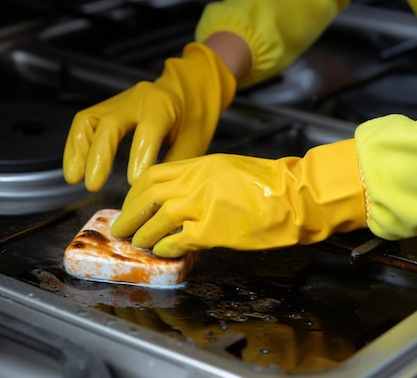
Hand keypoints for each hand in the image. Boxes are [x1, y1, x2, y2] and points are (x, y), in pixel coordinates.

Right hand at [63, 42, 235, 190]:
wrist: (190, 87)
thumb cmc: (195, 116)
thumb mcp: (194, 141)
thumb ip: (174, 165)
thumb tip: (157, 195)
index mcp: (163, 105)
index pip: (147, 130)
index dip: (139, 156)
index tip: (132, 183)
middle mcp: (137, 99)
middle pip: (110, 124)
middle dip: (99, 157)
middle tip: (93, 185)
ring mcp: (119, 101)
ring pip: (89, 121)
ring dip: (79, 151)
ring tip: (75, 178)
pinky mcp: (107, 107)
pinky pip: (84, 123)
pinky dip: (76, 146)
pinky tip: (75, 169)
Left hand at [111, 139, 366, 256]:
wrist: (296, 196)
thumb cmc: (268, 184)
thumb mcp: (227, 169)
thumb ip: (200, 179)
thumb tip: (176, 198)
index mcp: (200, 165)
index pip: (153, 176)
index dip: (135, 193)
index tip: (128, 204)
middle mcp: (197, 181)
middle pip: (148, 196)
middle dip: (129, 214)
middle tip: (120, 228)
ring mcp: (204, 204)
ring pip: (158, 219)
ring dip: (144, 234)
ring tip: (138, 243)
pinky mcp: (214, 229)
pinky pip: (179, 240)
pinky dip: (166, 248)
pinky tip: (163, 252)